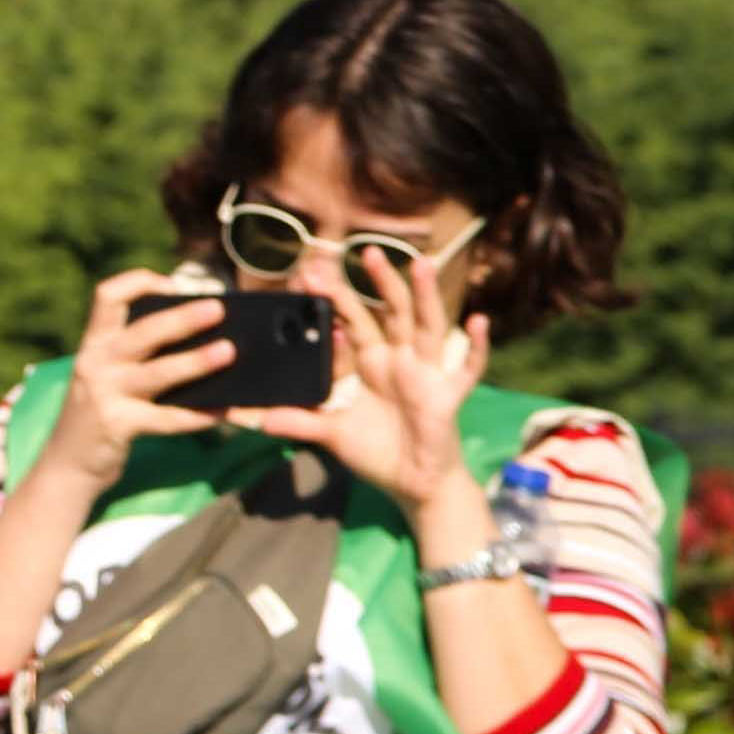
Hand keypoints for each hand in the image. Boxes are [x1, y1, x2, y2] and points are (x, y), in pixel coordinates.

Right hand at [28, 270, 238, 488]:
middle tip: (217, 310)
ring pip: (158, 373)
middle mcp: (95, 363)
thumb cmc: (97, 413)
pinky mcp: (118, 426)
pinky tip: (224, 411)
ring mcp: (105, 395)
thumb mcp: (103, 375)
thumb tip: (199, 336)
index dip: (140, 282)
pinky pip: (168, 418)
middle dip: (182, 318)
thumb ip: (135, 354)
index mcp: (94, 344)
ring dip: (196, 362)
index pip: (108, 295)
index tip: (173, 285)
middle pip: (142, 331)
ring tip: (227, 353)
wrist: (64, 465)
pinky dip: (199, 415)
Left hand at [231, 251, 486, 509]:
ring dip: (425, 296)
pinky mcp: (447, 395)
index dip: (336, 300)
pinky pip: (466, 369)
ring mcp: (426, 374)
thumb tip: (255, 420)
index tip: (313, 275)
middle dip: (379, 283)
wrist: (411, 482)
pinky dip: (475, 347)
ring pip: (426, 327)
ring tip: (421, 264)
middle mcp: (399, 361)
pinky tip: (478, 322)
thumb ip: (299, 422)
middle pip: (390, 313)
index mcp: (369, 363)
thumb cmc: (376, 451)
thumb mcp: (331, 434)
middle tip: (366, 251)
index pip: (352, 323)